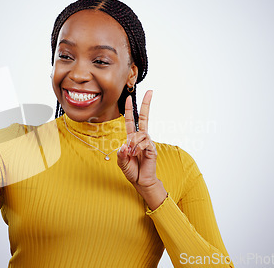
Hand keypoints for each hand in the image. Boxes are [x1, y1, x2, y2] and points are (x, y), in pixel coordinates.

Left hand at [117, 90, 166, 208]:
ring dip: (133, 143)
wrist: (141, 181)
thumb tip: (124, 146)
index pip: (131, 121)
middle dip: (146, 104)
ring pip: (140, 134)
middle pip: (144, 118)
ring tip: (132, 154)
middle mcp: (140, 138)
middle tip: (150, 91)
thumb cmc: (132, 171)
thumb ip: (121, 155)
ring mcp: (147, 142)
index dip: (129, 109)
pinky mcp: (152, 148)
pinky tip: (136, 154)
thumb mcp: (121, 162)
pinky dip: (138, 148)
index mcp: (132, 138)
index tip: (129, 97)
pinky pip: (144, 143)